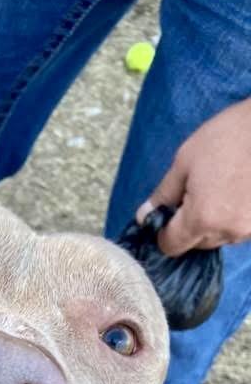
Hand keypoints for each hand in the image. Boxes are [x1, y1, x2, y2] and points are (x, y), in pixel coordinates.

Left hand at [136, 98, 250, 255]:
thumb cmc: (227, 136)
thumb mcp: (185, 161)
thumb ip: (163, 194)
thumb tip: (144, 216)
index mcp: (202, 218)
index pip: (171, 246)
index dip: (163, 232)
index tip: (166, 214)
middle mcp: (227, 231)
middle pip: (195, 244)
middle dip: (188, 225)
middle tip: (194, 193)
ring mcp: (249, 229)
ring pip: (217, 238)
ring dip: (211, 222)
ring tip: (218, 189)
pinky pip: (237, 229)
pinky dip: (231, 218)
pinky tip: (235, 193)